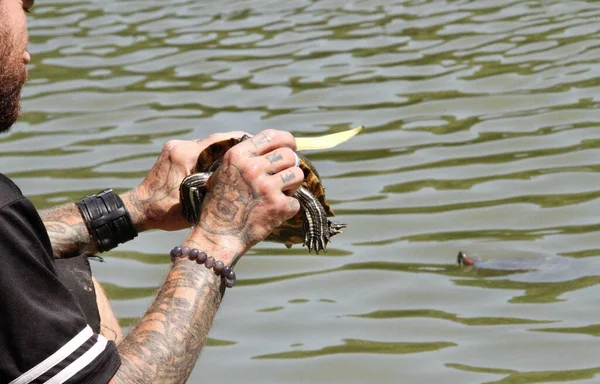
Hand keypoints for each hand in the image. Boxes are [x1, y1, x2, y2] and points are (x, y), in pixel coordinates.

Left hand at [123, 131, 246, 231]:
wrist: (137, 210)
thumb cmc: (162, 212)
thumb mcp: (193, 205)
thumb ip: (214, 192)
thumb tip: (241, 187)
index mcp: (186, 156)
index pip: (219, 140)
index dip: (240, 140)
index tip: (258, 144)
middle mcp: (180, 147)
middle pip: (215, 141)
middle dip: (235, 146)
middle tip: (255, 153)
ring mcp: (175, 148)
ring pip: (207, 145)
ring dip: (223, 152)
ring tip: (242, 161)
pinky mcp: (173, 153)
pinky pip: (198, 151)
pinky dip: (211, 157)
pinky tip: (223, 167)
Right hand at [188, 129, 303, 263]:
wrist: (218, 236)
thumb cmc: (220, 206)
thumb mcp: (224, 173)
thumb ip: (245, 159)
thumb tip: (274, 149)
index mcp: (238, 156)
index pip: (271, 135)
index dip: (286, 140)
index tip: (291, 146)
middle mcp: (252, 168)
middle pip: (289, 155)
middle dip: (291, 165)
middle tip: (286, 176)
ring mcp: (267, 186)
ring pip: (297, 174)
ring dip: (292, 185)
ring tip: (280, 194)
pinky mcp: (278, 205)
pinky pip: (295, 201)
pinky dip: (288, 208)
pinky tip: (274, 213)